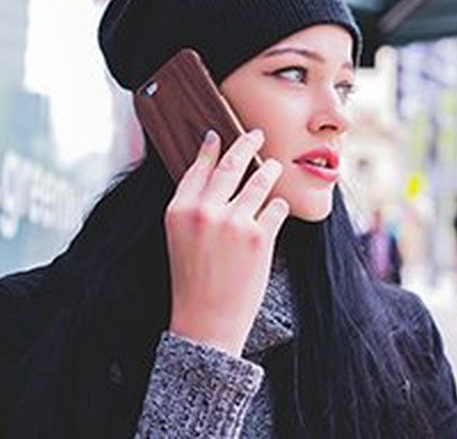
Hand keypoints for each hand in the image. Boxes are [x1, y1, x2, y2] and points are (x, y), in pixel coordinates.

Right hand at [165, 129, 288, 356]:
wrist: (206, 321)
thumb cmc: (193, 279)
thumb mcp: (179, 237)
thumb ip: (192, 205)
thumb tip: (212, 168)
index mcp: (179, 210)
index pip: (198, 167)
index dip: (210, 147)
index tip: (219, 135)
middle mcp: (204, 211)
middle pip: (232, 163)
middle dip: (247, 143)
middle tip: (257, 134)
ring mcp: (233, 222)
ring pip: (260, 180)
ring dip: (269, 170)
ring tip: (274, 167)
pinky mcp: (259, 236)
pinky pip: (276, 207)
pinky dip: (278, 206)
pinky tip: (274, 209)